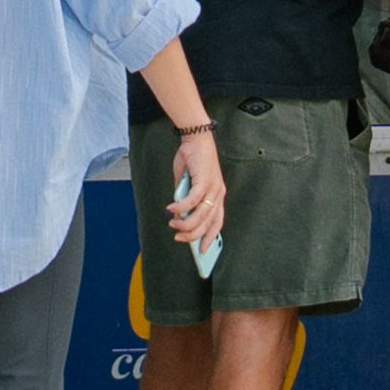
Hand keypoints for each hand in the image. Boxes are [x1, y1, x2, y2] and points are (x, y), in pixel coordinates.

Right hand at [163, 132, 228, 251]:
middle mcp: (218, 194)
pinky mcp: (204, 180)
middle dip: (192, 235)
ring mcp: (213, 188)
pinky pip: (192, 200)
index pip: (217, 223)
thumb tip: (180, 217)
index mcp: (217, 196)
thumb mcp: (188, 185)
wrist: (195, 138)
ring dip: (185, 223)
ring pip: (201, 215)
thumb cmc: (192, 161)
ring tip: (172, 224)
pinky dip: (181, 207)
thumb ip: (186, 200)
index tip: (203, 252)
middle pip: (208, 223)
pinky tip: (171, 209)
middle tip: (178, 237)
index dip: (211, 238)